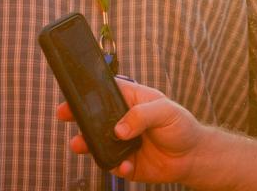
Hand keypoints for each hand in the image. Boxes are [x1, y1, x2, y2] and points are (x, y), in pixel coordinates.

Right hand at [57, 78, 208, 184]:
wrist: (192, 157)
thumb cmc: (181, 126)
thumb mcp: (167, 111)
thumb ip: (142, 115)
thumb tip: (120, 129)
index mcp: (131, 100)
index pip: (105, 91)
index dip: (88, 91)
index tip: (73, 93)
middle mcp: (122, 120)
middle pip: (93, 116)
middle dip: (77, 115)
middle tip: (65, 115)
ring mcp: (121, 142)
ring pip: (96, 141)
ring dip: (86, 143)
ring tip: (81, 145)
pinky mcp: (124, 162)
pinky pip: (111, 164)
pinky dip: (115, 165)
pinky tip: (126, 165)